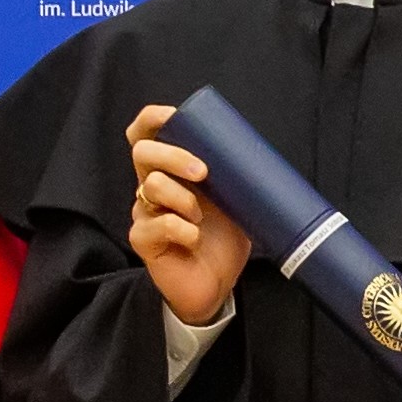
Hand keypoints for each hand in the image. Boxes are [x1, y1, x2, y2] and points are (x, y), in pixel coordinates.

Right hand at [124, 102, 252, 328]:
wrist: (217, 285)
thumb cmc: (223, 240)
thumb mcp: (235, 200)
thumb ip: (235, 175)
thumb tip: (258, 150)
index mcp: (171, 170)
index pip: (146, 134)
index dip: (153, 119)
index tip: (174, 116)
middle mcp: (152, 186)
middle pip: (143, 153)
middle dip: (174, 156)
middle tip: (204, 173)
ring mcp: (145, 212)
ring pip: (150, 186)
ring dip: (182, 197)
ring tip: (200, 217)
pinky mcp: (143, 240)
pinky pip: (157, 223)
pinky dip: (181, 228)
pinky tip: (194, 238)